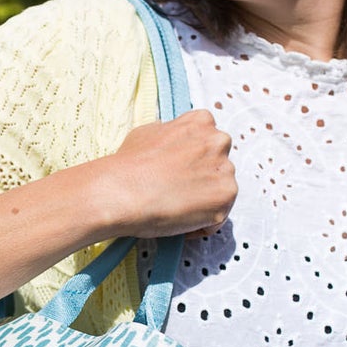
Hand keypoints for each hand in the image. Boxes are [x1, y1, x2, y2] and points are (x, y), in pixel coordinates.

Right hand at [103, 111, 235, 238]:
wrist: (121, 192)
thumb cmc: (129, 165)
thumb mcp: (147, 132)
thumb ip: (171, 135)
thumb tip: (173, 142)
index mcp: (201, 122)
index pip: (209, 142)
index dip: (193, 160)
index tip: (180, 172)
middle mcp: (219, 143)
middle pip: (219, 166)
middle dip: (203, 179)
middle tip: (177, 191)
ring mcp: (225, 172)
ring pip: (220, 192)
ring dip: (203, 202)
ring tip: (175, 208)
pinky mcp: (224, 200)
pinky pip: (217, 218)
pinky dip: (200, 224)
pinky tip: (178, 221)